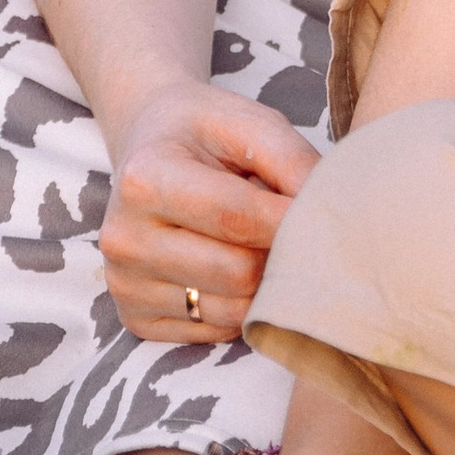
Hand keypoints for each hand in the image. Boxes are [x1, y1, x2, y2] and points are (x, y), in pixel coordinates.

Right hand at [98, 80, 317, 341]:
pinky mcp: (137, 320)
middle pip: (238, 272)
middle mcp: (123, 239)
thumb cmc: (204, 132)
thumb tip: (330, 210)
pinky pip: (217, 332)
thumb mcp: (248, 121)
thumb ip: (292, 160)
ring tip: (257, 241)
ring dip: (264, 283)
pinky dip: (241, 305)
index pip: (238, 218)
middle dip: (279, 252)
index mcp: (144, 179)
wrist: (147, 145)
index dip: (293, 220)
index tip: (326, 212)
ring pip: (233, 311)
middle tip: (290, 226)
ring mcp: (125, 285)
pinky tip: (232, 266)